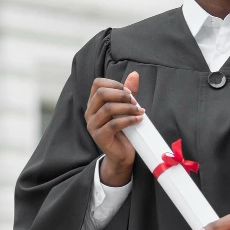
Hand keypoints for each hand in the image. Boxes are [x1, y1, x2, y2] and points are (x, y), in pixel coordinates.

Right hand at [85, 72, 142, 186]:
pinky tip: (139, 119)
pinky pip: (114, 124)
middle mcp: (90, 113)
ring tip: (140, 111)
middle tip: (135, 101)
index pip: (97, 84)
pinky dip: (129, 120)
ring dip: (127, 108)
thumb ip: (128, 92)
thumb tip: (135, 74)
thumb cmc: (124, 129)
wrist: (121, 154)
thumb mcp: (126, 108)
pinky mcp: (100, 137)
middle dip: (121, 95)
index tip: (129, 92)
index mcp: (93, 103)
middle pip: (101, 94)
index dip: (114, 84)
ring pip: (108, 109)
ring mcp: (93, 126)